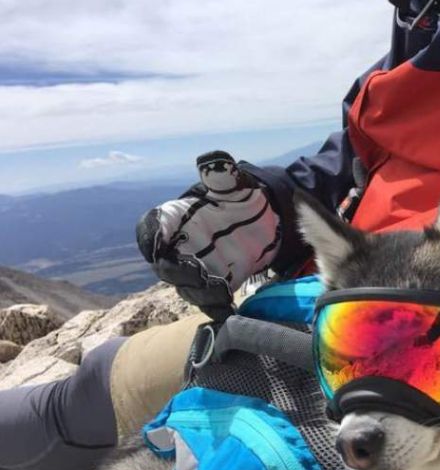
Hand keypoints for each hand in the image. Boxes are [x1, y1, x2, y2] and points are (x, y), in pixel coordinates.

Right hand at [137, 151, 280, 317]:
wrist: (261, 219)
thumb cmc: (237, 197)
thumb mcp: (233, 183)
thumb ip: (221, 174)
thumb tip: (214, 160)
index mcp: (173, 220)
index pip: (149, 230)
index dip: (150, 239)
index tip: (158, 248)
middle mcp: (177, 247)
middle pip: (165, 266)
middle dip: (178, 272)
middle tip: (199, 274)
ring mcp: (193, 269)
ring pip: (185, 288)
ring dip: (199, 292)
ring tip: (219, 291)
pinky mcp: (212, 286)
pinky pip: (207, 302)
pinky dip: (214, 307)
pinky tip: (227, 310)